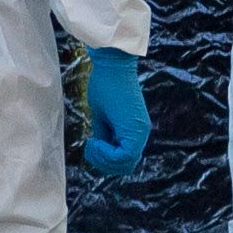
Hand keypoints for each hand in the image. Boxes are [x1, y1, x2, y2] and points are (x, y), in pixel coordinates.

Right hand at [80, 44, 149, 176]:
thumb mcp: (102, 117)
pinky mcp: (136, 128)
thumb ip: (105, 135)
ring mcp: (141, 131)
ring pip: (126, 163)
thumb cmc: (105, 85)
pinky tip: (94, 140)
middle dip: (104, 163)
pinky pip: (124, 155)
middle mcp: (141, 134)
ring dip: (104, 159)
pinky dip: (107, 153)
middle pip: (125, 166)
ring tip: (92, 143)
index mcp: (134, 131)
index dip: (105, 160)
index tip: (91, 144)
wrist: (113, 66)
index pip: (123, 161)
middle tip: (90, 147)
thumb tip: (101, 151)